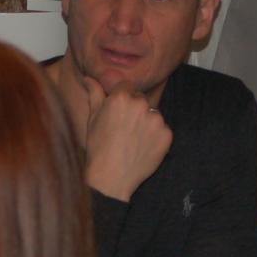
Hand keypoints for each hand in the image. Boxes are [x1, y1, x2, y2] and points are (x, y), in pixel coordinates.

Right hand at [83, 77, 171, 201]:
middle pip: (141, 99)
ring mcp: (156, 120)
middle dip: (134, 110)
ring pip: (153, 114)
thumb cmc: (98, 148)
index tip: (117, 113)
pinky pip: (162, 130)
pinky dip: (155, 137)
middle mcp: (141, 105)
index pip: (126, 86)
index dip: (121, 99)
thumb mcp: (93, 118)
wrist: (111, 178)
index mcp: (121, 97)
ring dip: (146, 122)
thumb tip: (89, 78)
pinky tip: (142, 147)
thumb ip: (94, 94)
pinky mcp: (167, 135)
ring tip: (133, 140)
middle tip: (124, 129)